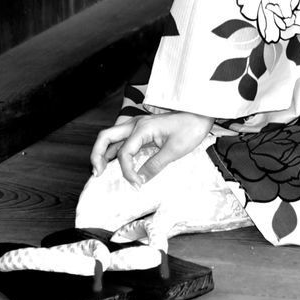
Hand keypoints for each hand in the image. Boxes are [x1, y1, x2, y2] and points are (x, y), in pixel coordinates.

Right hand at [90, 111, 214, 185]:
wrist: (202, 115)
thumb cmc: (190, 128)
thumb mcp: (174, 150)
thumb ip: (155, 165)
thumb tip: (140, 180)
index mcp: (142, 128)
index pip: (124, 153)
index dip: (127, 171)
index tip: (137, 184)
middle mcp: (136, 124)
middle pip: (106, 136)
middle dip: (97, 155)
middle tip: (97, 173)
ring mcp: (138, 126)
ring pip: (112, 137)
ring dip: (103, 152)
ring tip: (101, 170)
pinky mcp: (143, 130)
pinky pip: (123, 140)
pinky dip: (115, 151)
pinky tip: (116, 163)